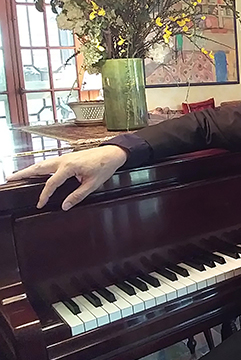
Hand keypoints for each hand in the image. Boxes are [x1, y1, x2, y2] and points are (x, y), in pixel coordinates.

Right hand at [7, 145, 126, 210]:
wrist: (112, 153)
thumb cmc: (104, 167)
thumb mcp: (92, 184)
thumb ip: (77, 196)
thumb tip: (65, 206)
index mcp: (69, 166)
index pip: (51, 183)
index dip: (44, 195)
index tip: (40, 204)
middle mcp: (63, 160)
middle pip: (39, 168)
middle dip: (24, 174)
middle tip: (10, 179)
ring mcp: (64, 157)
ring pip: (42, 164)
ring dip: (29, 170)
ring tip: (17, 175)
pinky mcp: (67, 157)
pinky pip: (49, 162)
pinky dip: (39, 167)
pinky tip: (35, 172)